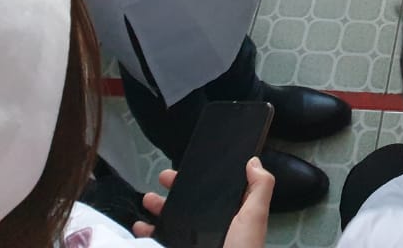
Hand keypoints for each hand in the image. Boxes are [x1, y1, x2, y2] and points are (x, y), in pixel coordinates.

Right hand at [134, 159, 275, 247]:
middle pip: (192, 203)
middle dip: (176, 189)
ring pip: (174, 219)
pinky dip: (149, 232)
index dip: (205, 178)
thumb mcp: (255, 216)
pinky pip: (161, 240)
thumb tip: (254, 162)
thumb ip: (260, 187)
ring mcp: (196, 241)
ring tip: (149, 199)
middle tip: (164, 178)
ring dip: (159, 208)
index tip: (190, 166)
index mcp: (233, 216)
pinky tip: (141, 226)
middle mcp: (214, 227)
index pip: (217, 192)